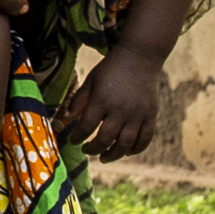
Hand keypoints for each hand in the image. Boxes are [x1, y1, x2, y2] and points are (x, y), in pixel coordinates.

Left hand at [57, 45, 167, 159]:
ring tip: (104, 157)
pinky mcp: (151, 115)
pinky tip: (127, 151)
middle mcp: (120, 110)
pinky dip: (136, 149)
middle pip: (105, 140)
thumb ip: (78, 101)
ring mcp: (138, 114)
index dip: (77, 138)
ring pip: (125, 144)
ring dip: (113, 155)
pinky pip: (145, 139)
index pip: (86, 127)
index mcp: (102, 100)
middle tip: (87, 150)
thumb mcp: (90, 81)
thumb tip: (63, 121)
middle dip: (93, 150)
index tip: (74, 141)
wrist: (140, 56)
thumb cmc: (111, 69)